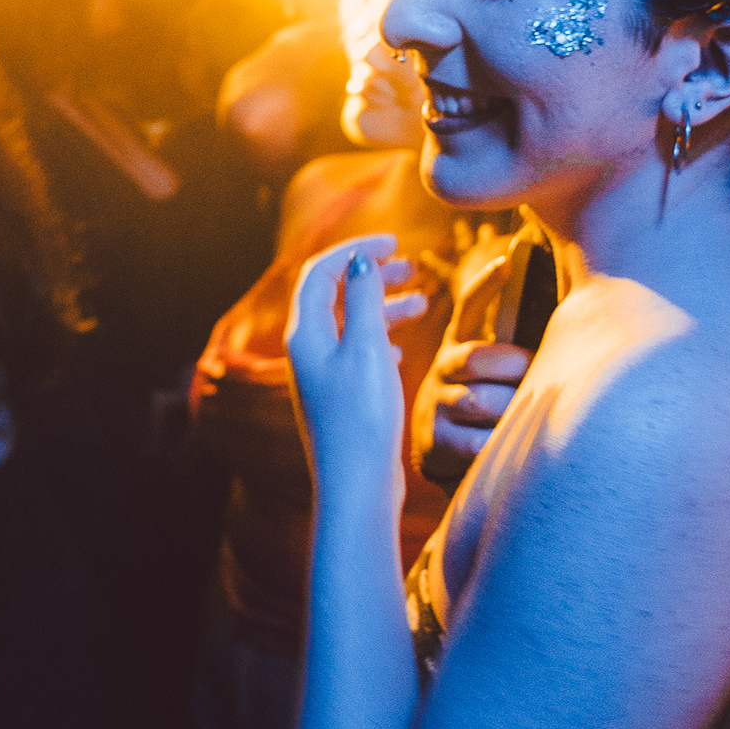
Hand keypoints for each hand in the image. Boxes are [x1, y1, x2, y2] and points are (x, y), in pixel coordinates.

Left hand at [285, 234, 429, 502]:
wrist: (357, 486)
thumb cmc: (362, 418)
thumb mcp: (368, 348)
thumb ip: (364, 298)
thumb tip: (359, 259)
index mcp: (306, 334)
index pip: (322, 272)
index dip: (356, 249)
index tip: (395, 242)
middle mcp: (308, 352)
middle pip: (335, 295)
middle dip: (371, 274)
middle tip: (411, 266)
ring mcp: (323, 377)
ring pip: (352, 325)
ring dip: (383, 306)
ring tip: (423, 302)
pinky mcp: (341, 399)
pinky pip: (359, 354)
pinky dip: (382, 339)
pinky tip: (403, 349)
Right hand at [412, 251, 532, 488]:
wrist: (452, 458)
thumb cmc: (494, 405)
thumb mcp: (499, 374)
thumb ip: (523, 350)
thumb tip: (576, 314)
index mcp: (461, 344)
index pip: (469, 307)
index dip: (486, 284)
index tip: (508, 260)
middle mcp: (444, 368)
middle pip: (477, 358)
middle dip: (512, 365)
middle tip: (535, 373)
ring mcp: (436, 403)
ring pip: (477, 401)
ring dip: (507, 410)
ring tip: (524, 416)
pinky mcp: (433, 441)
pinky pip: (474, 442)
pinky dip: (496, 445)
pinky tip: (506, 446)